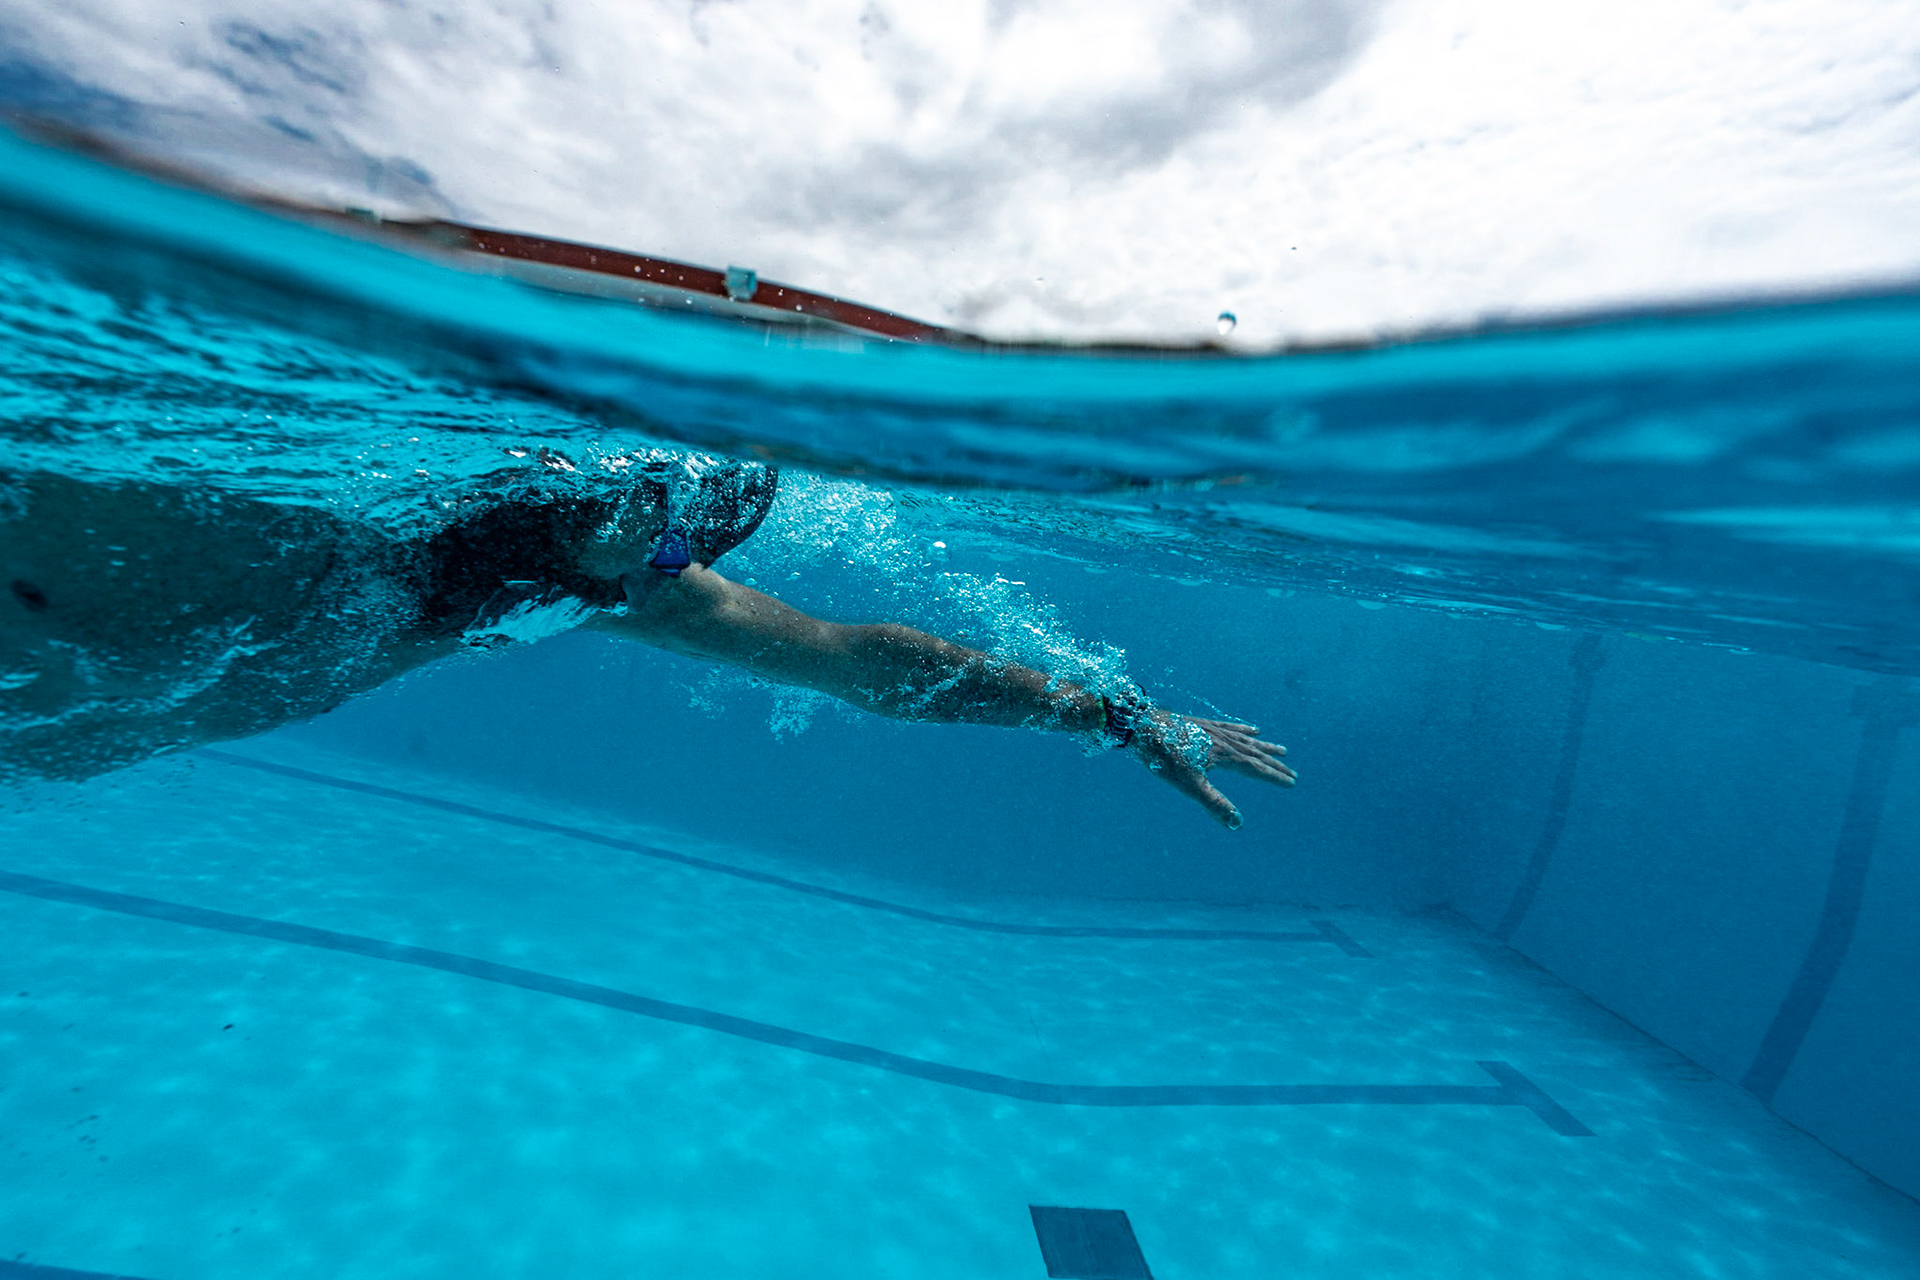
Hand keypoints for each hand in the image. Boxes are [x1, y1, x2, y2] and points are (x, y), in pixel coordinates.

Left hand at [1129, 712, 1294, 829]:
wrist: (1142, 725)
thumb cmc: (1163, 757)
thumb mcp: (1188, 785)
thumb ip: (1214, 803)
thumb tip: (1238, 824)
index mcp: (1224, 756)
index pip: (1255, 769)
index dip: (1274, 777)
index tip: (1292, 783)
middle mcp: (1224, 741)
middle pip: (1255, 754)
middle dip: (1274, 765)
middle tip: (1293, 772)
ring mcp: (1213, 730)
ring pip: (1246, 740)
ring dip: (1264, 747)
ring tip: (1281, 749)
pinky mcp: (1202, 724)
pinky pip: (1231, 727)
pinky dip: (1244, 730)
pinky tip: (1253, 729)